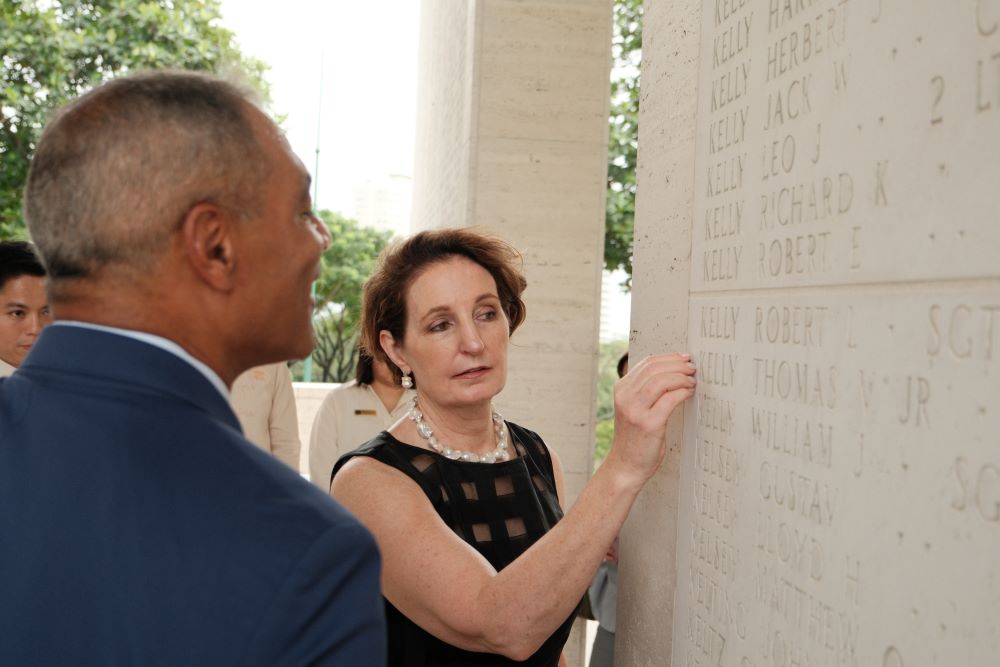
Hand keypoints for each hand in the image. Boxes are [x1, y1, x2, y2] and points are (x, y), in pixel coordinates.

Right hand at [604, 352, 695, 488]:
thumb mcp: (634, 407)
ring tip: (692, 381)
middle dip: (678, 365)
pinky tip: (689, 393)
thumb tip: (672, 372)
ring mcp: (635, 410)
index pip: (647, 363)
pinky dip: (682, 392)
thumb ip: (645, 390)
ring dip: (681, 377)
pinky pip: (670, 399)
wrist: (626, 465)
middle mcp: (625, 397)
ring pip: (662, 380)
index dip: (669, 358)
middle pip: (655, 368)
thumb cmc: (634, 438)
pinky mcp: (648, 423)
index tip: (683, 359)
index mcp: (621, 389)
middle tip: (692, 368)